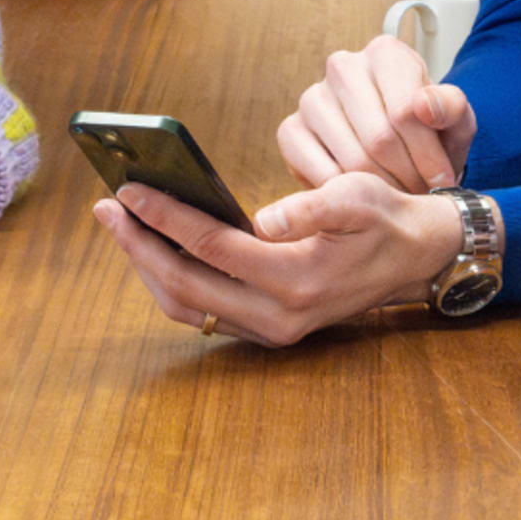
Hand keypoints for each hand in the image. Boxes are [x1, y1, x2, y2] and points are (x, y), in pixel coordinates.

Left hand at [92, 171, 464, 347]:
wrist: (415, 258)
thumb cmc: (383, 218)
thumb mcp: (360, 198)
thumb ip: (313, 207)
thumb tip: (262, 219)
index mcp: (296, 279)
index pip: (211, 247)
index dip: (165, 216)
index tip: (129, 189)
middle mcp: (278, 316)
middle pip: (186, 284)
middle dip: (139, 245)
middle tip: (105, 208)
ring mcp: (271, 330)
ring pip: (188, 307)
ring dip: (148, 267)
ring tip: (120, 225)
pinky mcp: (267, 330)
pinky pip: (204, 312)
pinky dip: (171, 282)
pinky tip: (153, 248)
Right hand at [278, 36, 476, 192]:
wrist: (397, 149)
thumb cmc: (428, 132)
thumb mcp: (455, 120)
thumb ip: (451, 108)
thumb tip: (423, 106)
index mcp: (386, 53)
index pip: (406, 112)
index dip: (428, 156)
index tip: (442, 181)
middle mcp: (342, 66)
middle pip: (379, 138)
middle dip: (407, 176)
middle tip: (421, 196)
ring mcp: (312, 97)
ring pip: (351, 158)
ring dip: (382, 189)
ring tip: (399, 195)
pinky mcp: (291, 129)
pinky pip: (319, 172)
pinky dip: (348, 193)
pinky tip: (367, 194)